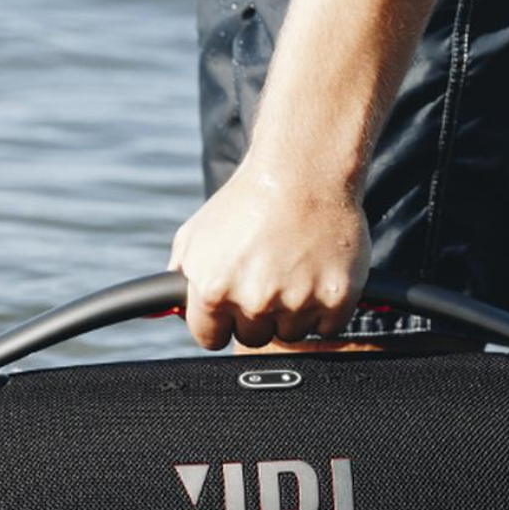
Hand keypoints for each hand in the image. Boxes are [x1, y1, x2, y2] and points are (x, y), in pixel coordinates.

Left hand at [168, 157, 370, 349]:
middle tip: (268, 277)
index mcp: (213, 291)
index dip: (221, 322)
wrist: (302, 170)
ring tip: (294, 269)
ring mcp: (297, 303)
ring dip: (292, 311)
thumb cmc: (247, 200)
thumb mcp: (195, 234)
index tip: (232, 308)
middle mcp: (254, 302)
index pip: (211, 339)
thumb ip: (180, 276)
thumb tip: (171, 306)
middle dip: (257, 315)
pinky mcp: (336, 299)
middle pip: (253, 338)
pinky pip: (328, 327)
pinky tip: (318, 274)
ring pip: (291, 333)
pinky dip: (326, 308)